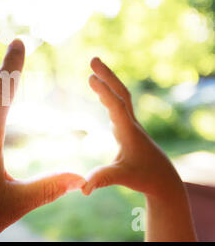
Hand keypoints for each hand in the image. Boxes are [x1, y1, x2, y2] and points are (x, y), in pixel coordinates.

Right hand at [82, 57, 184, 198]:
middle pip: (121, 93)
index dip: (104, 92)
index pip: (117, 106)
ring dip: (108, 81)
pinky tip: (101, 91)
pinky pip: (118, 104)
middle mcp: (131, 124)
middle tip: (93, 59)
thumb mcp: (122, 178)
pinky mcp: (128, 128)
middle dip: (108, 75)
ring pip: (121, 96)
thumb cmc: (144, 178)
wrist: (164, 179)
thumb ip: (103, 179)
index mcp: (129, 132)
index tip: (90, 77)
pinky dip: (109, 94)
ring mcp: (130, 124)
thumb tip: (82, 187)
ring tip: (94, 68)